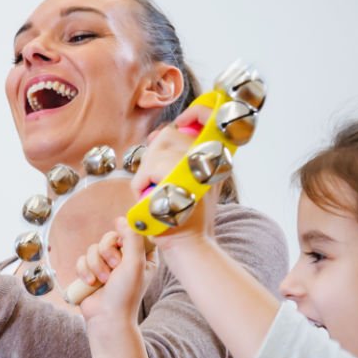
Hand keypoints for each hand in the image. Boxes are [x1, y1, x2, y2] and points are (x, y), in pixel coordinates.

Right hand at [72, 221, 148, 326]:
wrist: (106, 317)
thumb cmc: (126, 294)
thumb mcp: (135, 263)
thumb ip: (131, 238)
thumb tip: (122, 218)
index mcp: (141, 255)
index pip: (131, 233)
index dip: (124, 238)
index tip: (122, 247)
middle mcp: (124, 258)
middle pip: (109, 238)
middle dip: (107, 253)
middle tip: (113, 267)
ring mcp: (106, 265)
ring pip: (93, 248)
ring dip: (96, 265)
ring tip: (102, 281)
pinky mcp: (90, 272)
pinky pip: (81, 259)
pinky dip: (84, 271)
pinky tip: (91, 283)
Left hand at [132, 106, 217, 241]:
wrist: (189, 246)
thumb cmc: (183, 217)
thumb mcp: (189, 181)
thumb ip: (178, 156)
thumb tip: (160, 133)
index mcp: (216, 156)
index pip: (210, 116)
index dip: (195, 111)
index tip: (180, 122)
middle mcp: (213, 160)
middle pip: (170, 134)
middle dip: (152, 154)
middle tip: (152, 179)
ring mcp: (198, 171)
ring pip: (157, 152)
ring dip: (145, 173)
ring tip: (151, 193)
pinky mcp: (182, 185)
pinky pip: (150, 170)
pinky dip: (141, 184)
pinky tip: (148, 200)